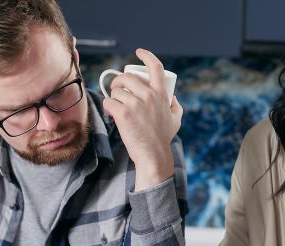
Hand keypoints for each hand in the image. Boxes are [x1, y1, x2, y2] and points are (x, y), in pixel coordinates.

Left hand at [102, 48, 183, 189]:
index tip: (139, 52)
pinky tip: (112, 113)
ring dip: (113, 96)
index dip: (146, 56)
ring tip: (116, 105)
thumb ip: (176, 106)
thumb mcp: (176, 119)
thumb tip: (173, 97)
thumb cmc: (163, 138)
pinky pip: (109, 102)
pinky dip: (108, 107)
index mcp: (161, 94)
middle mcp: (149, 95)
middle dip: (118, 81)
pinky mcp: (123, 114)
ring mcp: (135, 104)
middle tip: (117, 89)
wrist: (153, 154)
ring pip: (116, 90)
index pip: (155, 67)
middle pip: (127, 77)